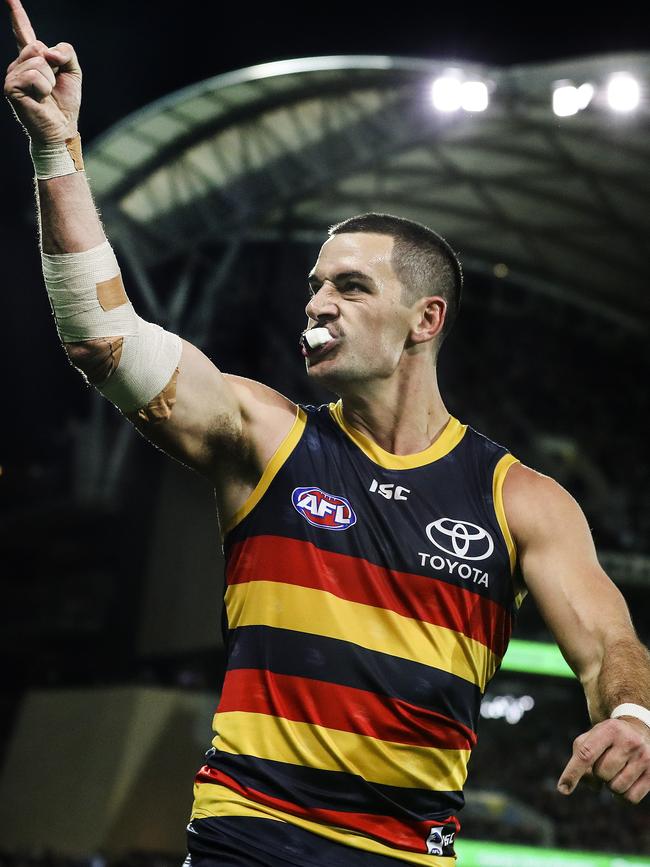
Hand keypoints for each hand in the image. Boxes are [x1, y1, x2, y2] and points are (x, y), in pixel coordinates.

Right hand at [3, 0, 80, 143]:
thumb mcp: (73, 72)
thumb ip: (66, 52)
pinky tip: (40, 99)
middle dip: (53, 65)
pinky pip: (34, 74)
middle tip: (51, 86)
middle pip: (37, 45)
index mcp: (32, 60)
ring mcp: (12, 75)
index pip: (23, 32)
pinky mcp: (11, 87)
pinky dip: (44, 87)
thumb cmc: (65, 104)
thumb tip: (48, 52)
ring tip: (45, 94)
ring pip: (37, 60)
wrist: (61, 129)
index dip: (16, 14)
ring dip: (49, 79)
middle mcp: (19, 65)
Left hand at [557, 717, 649, 803]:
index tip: (562, 789)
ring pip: (616, 788)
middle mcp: (629, 741)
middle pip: (601, 774)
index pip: (586, 753)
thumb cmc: (607, 738)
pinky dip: (622, 797)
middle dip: (597, 774)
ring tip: (616, 772)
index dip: (572, 773)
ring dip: (610, 786)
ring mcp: (644, 757)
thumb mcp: (591, 738)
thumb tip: (592, 785)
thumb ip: (580, 757)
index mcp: (609, 729)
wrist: (638, 731)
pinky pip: (630, 799)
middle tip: (605, 764)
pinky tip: (624, 783)